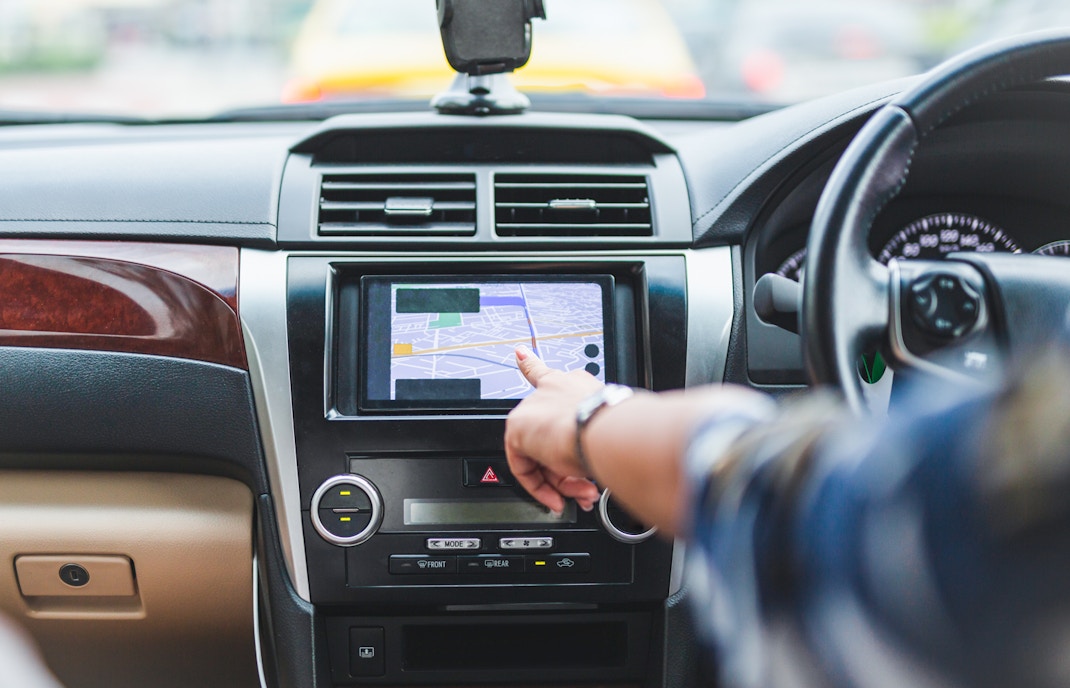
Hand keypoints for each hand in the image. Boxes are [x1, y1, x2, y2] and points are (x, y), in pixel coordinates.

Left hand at [504, 346, 602, 514]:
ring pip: (540, 454)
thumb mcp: (609, 431)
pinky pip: (524, 466)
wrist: (606, 430)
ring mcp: (533, 407)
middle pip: (549, 436)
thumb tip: (602, 467)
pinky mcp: (519, 428)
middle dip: (568, 469)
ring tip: (582, 494)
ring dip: (564, 482)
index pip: (545, 373)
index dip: (530, 362)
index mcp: (574, 385)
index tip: (519, 352)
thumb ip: (597, 442)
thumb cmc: (618, 429)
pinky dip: (541, 487)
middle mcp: (551, 391)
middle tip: (585, 488)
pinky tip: (555, 498)